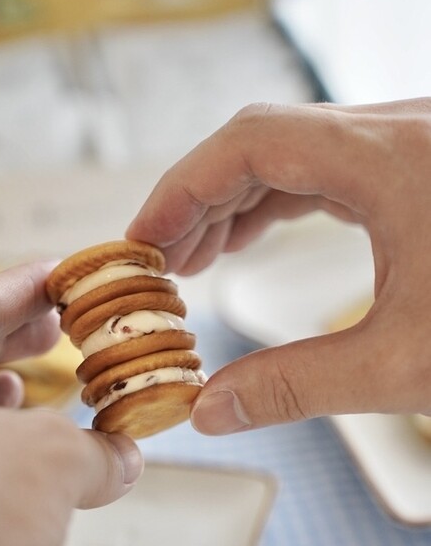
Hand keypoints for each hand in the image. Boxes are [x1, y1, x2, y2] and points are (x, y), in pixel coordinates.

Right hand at [127, 98, 430, 432]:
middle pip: (265, 142)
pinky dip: (280, 200)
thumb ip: (296, 387)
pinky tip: (255, 237)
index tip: (143, 240)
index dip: (182, 188)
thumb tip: (211, 411)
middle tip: (161, 263)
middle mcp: (399, 134)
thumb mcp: (405, 364)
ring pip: (297, 152)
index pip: (249, 143)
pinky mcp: (422, 169)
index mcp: (388, 159)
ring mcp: (413, 146)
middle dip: (201, 199)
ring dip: (238, 200)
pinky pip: (330, 168)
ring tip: (196, 257)